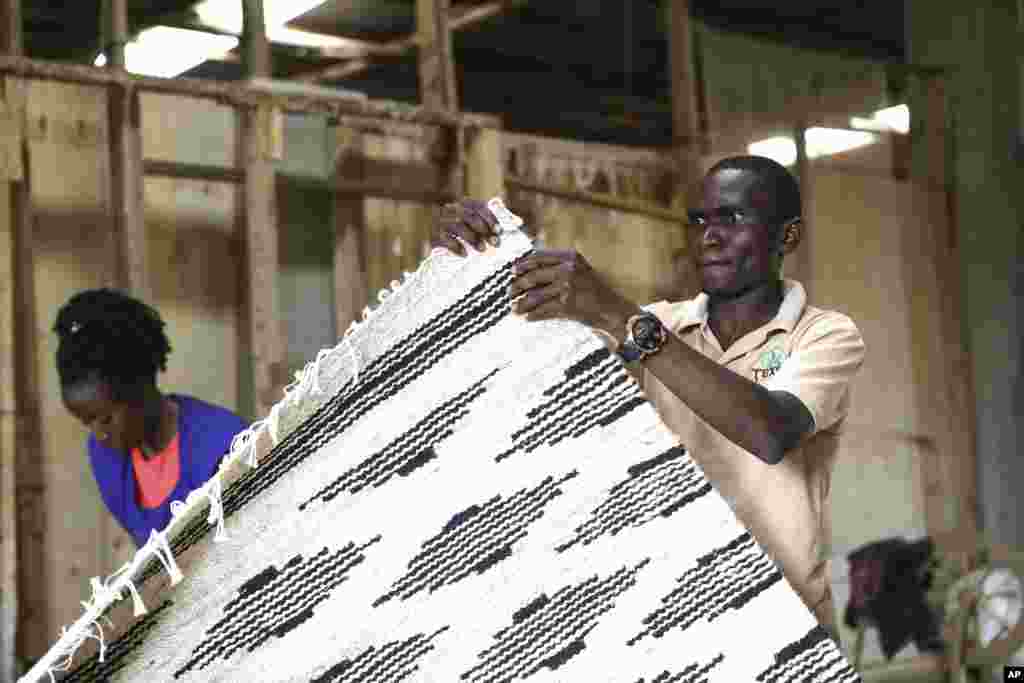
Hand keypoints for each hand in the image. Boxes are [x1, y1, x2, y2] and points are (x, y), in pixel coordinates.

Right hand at [432, 199, 500, 255]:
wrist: (437, 247)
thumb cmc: (463, 236)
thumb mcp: (475, 227)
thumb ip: (490, 224)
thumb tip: (512, 223)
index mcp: (464, 205)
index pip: (479, 207)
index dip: (490, 219)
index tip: (499, 231)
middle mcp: (452, 210)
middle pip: (470, 217)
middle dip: (484, 230)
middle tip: (495, 243)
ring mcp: (441, 222)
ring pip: (458, 226)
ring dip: (473, 238)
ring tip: (483, 249)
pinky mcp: (434, 235)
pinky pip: (445, 239)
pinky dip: (456, 246)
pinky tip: (464, 254)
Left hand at [509, 249, 635, 332]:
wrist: (613, 310)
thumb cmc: (594, 292)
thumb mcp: (579, 270)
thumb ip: (558, 266)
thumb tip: (524, 268)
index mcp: (570, 257)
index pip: (539, 257)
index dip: (523, 264)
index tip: (513, 271)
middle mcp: (568, 269)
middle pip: (533, 276)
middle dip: (517, 286)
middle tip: (510, 293)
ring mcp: (567, 287)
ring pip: (534, 296)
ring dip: (521, 304)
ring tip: (514, 310)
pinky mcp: (566, 305)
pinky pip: (542, 310)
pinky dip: (532, 315)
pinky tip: (526, 318)